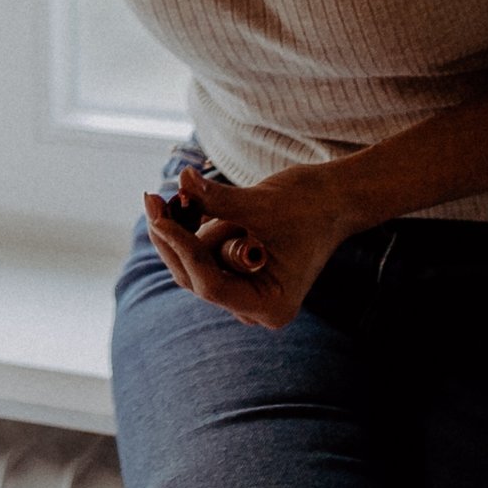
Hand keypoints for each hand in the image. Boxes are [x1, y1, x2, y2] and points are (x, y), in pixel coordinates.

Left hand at [142, 163, 367, 330]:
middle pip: (195, 277)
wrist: (333, 198)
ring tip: (206, 194)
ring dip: (189, 225)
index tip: (158, 218)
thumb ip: (218, 199)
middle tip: (154, 197)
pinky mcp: (233, 271)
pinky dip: (194, 224)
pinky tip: (193, 198)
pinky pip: (200, 250)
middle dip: (174, 236)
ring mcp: (243, 291)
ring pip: (193, 261)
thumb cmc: (309, 204)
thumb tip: (181, 181)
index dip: (182, 250)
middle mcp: (254, 307)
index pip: (211, 286)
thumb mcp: (262, 203)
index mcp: (271, 305)